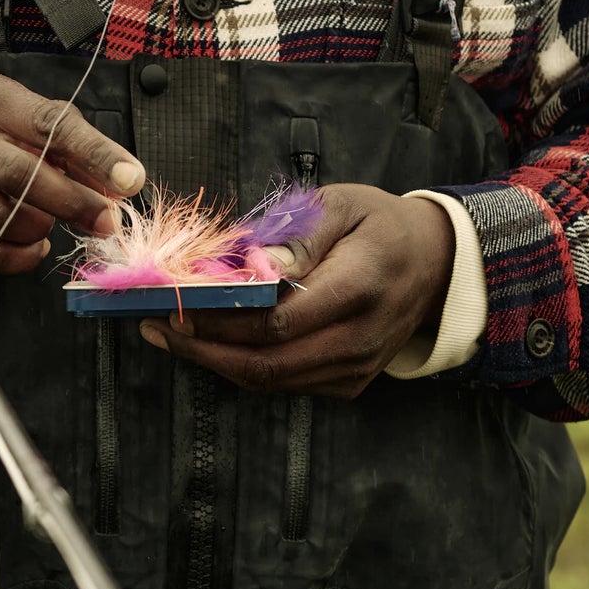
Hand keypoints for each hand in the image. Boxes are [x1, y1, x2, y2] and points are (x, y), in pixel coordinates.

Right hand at [0, 73, 145, 276]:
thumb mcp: (15, 122)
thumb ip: (68, 146)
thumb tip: (120, 184)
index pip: (47, 123)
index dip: (94, 153)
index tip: (131, 178)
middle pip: (22, 176)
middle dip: (74, 202)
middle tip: (107, 220)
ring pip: (4, 220)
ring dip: (42, 229)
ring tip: (49, 223)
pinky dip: (21, 256)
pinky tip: (31, 245)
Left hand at [138, 185, 455, 398]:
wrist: (435, 262)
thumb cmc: (378, 224)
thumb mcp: (341, 205)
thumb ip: (295, 235)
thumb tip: (251, 264)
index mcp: (360, 286)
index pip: (280, 320)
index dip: (222, 318)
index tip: (175, 302)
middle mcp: (360, 338)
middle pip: (268, 361)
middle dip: (203, 347)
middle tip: (154, 325)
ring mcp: (356, 367)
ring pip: (271, 379)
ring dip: (214, 361)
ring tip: (167, 334)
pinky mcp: (349, 383)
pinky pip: (284, 383)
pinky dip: (241, 367)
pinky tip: (208, 345)